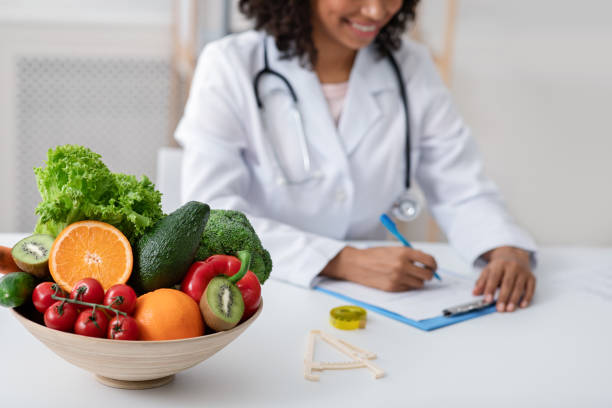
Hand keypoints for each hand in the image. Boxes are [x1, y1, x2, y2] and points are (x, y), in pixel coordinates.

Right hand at [321, 246, 436, 291]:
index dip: (433, 265)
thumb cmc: (375, 255)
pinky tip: (398, 279)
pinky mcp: (392, 288)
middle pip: (427, 275)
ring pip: (419, 284)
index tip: (432, 266)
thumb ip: (411, 255)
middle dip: (427, 274)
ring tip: (408, 275)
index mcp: (404, 252)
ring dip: (417, 281)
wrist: (356, 263)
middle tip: (424, 273)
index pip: (429, 261)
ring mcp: (397, 278)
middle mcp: (402, 265)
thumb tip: (427, 263)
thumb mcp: (394, 249)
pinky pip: (408, 289)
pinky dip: (406, 285)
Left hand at [472, 246, 534, 311]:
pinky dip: (527, 297)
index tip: (487, 300)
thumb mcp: (488, 270)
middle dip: (503, 297)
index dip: (490, 289)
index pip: (494, 277)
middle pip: (507, 283)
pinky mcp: (531, 277)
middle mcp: (512, 267)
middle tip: (499, 308)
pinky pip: (531, 288)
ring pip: (519, 287)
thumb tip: (475, 293)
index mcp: (500, 264)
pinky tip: (522, 305)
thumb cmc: (500, 265)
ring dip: (514, 299)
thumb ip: (481, 282)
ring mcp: (523, 272)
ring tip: (509, 309)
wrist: (514, 255)